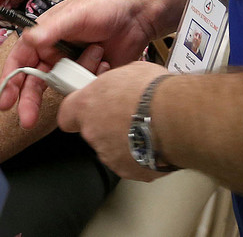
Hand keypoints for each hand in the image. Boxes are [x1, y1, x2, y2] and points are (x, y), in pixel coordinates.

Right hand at [0, 0, 156, 128]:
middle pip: (35, 82)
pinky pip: (83, 90)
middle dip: (30, 101)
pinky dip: (92, 80)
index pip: (21, 60)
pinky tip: (105, 62)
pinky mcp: (91, 77)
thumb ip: (51, 29)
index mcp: (46, 36)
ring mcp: (73, 66)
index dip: (10, 81)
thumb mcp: (75, 15)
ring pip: (61, 87)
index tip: (5, 101)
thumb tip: (28, 39)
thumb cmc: (104, 6)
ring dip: (74, 80)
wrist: (140, 13)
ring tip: (97, 57)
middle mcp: (56, 53)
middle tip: (27, 119)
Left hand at [59, 60, 170, 180]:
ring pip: (111, 149)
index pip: (66, 114)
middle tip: (128, 113)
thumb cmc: (154, 92)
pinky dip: (139, 155)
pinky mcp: (128, 170)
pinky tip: (154, 142)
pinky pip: (130, 163)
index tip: (88, 108)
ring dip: (124, 141)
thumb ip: (116, 83)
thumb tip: (121, 83)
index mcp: (87, 105)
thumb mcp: (129, 71)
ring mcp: (109, 154)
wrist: (176, 118)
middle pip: (92, 131)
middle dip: (107, 124)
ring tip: (146, 127)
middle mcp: (92, 132)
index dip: (77, 112)